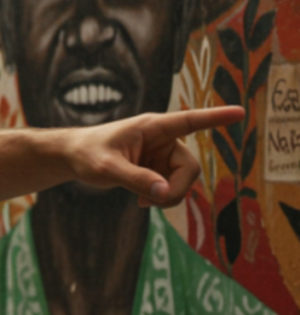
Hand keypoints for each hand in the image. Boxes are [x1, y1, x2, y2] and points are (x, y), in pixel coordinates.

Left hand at [66, 107, 244, 207]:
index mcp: (153, 127)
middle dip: (175, 189)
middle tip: (151, 203)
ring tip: (142, 202)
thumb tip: (164, 193)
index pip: (190, 121)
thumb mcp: (107, 168)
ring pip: (184, 181)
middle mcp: (164, 139)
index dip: (215, 117)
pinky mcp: (160, 168)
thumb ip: (135, 179)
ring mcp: (163, 154)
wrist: (74, 158)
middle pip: (189, 169)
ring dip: (167, 197)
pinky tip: (142, 201)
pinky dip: (162, 198)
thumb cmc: (87, 154)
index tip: (240, 112)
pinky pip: (174, 188)